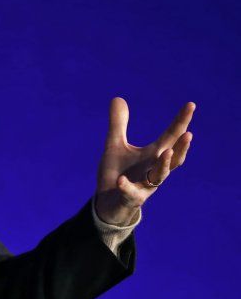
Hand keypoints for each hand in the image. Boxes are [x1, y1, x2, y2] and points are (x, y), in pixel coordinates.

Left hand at [95, 98, 194, 224]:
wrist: (107, 201)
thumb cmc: (117, 172)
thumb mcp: (115, 145)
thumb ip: (118, 124)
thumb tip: (118, 97)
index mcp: (152, 155)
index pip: (170, 137)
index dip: (181, 122)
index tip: (191, 105)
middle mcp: (154, 170)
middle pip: (173, 158)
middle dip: (181, 147)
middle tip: (188, 134)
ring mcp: (145, 186)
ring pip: (159, 177)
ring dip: (163, 165)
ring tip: (165, 152)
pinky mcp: (131, 198)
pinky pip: (130, 193)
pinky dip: (126, 186)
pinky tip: (121, 180)